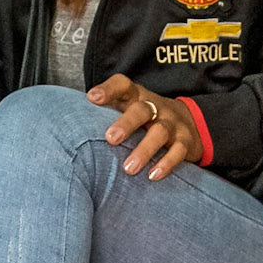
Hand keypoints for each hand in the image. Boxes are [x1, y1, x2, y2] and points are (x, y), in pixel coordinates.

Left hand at [88, 73, 202, 181]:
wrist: (192, 121)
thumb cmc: (147, 118)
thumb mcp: (129, 109)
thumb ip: (106, 115)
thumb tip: (70, 128)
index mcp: (137, 97)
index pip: (123, 85)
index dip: (109, 89)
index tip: (92, 98)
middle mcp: (156, 107)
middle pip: (142, 110)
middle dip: (126, 124)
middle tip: (110, 139)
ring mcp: (173, 123)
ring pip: (160, 132)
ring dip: (144, 150)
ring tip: (128, 169)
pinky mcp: (186, 141)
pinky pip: (178, 151)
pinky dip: (167, 164)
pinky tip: (153, 176)